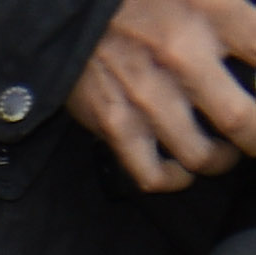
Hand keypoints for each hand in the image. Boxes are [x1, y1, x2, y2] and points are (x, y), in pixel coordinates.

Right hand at [66, 0, 255, 185]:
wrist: (75, 6)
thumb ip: (239, 12)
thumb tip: (255, 42)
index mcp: (216, 12)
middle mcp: (185, 57)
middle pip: (242, 120)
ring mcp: (148, 97)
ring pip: (202, 155)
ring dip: (221, 160)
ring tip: (225, 153)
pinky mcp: (114, 124)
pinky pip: (152, 173)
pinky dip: (174, 178)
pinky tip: (182, 169)